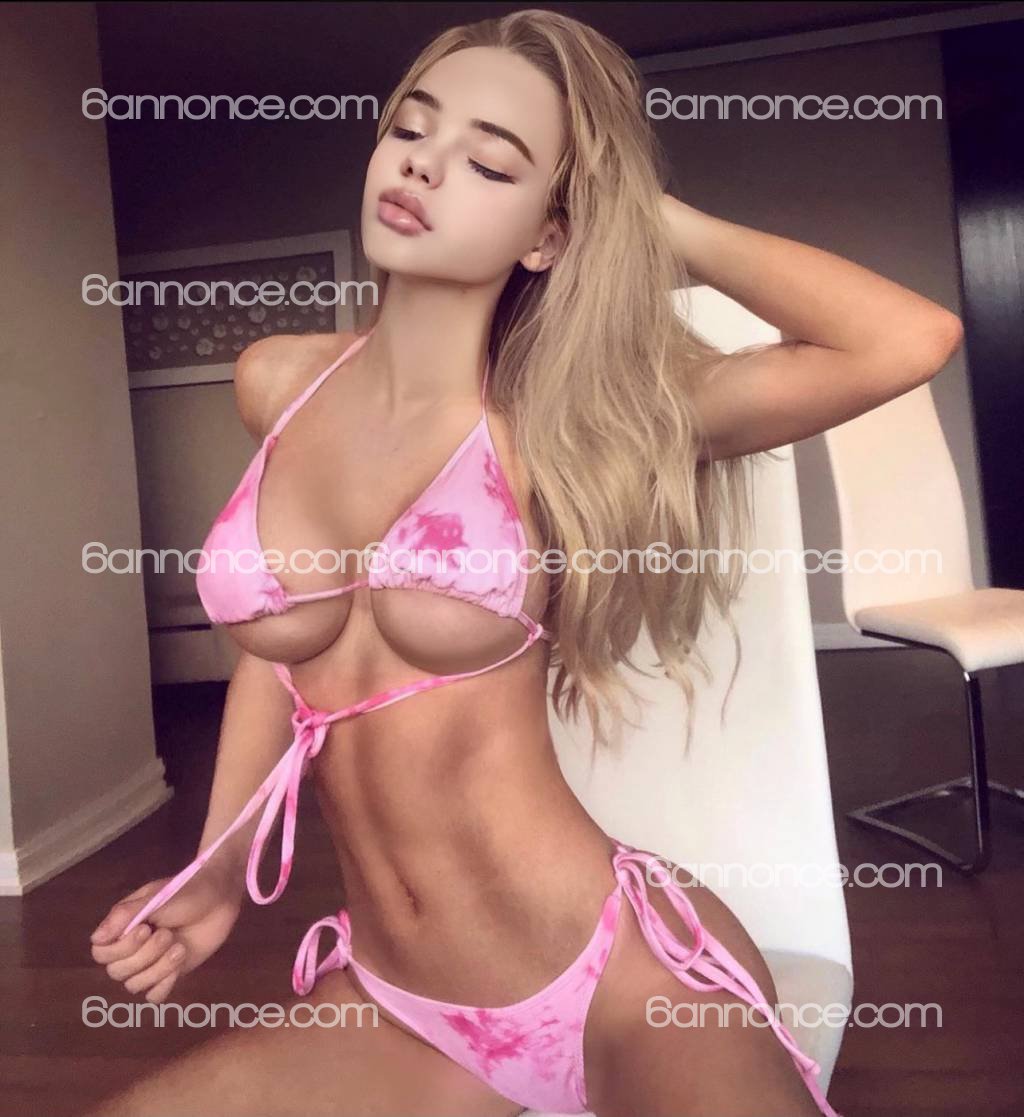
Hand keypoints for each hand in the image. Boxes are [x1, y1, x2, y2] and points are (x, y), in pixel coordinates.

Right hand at [89, 870, 243, 1002]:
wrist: (221, 898)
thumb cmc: (186, 891)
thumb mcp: (155, 897)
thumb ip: (124, 915)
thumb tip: (96, 939)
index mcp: (123, 927)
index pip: (101, 953)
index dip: (120, 948)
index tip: (144, 929)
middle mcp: (132, 948)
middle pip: (117, 971)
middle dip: (144, 955)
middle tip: (167, 934)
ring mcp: (151, 963)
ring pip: (135, 985)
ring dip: (158, 968)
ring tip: (180, 947)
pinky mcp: (170, 974)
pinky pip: (154, 995)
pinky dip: (163, 985)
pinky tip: (177, 967)